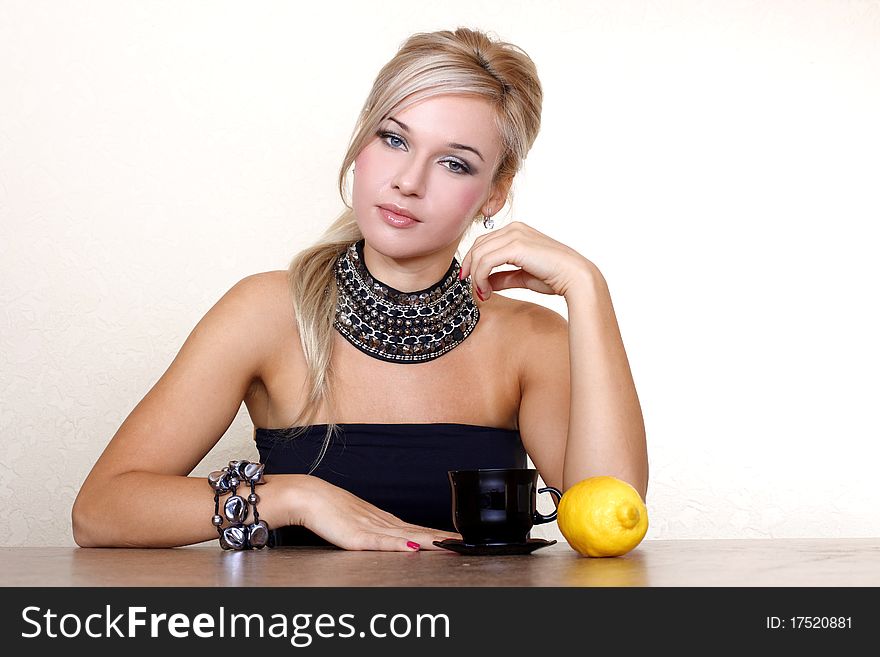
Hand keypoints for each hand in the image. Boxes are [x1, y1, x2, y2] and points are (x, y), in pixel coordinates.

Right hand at [299, 476, 460, 550]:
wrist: (310, 497)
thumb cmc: (330, 510)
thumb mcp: (358, 521)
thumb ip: (376, 531)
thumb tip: (393, 539)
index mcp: (384, 520)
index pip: (417, 529)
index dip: (438, 534)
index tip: (457, 538)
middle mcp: (382, 523)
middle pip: (418, 532)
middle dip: (441, 538)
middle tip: (463, 542)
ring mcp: (371, 528)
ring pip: (407, 536)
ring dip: (429, 540)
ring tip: (450, 544)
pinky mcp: (357, 536)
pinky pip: (381, 542)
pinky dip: (398, 545)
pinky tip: (412, 548)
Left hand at [459, 221, 593, 299]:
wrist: (575, 278)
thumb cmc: (555, 277)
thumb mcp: (522, 276)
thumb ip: (503, 277)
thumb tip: (485, 283)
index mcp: (516, 231)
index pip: (484, 243)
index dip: (473, 262)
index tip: (472, 282)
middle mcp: (514, 229)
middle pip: (478, 246)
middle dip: (470, 268)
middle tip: (473, 290)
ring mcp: (515, 235)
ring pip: (480, 254)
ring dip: (476, 276)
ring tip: (482, 294)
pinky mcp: (516, 246)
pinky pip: (486, 261)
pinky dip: (480, 278)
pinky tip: (486, 291)